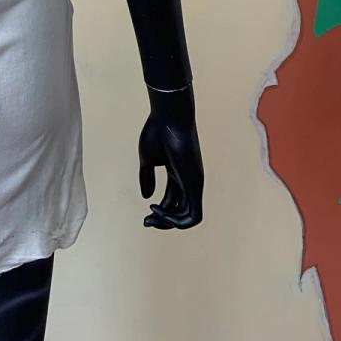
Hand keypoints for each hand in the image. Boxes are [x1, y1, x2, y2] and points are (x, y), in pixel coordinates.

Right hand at [138, 82, 202, 229]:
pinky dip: (177, 221)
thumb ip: (146, 178)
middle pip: (179, 210)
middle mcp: (189, 180)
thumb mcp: (147, 159)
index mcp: (178, 173)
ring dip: (168, 223)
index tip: (145, 216)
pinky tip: (159, 212)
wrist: (169, 117)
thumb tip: (146, 197)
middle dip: (162, 221)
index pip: (171, 200)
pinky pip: (193, 215)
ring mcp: (194, 183)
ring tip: (152, 217)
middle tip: (146, 222)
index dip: (159, 212)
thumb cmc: (158, 132)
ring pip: (187, 217)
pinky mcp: (196, 184)